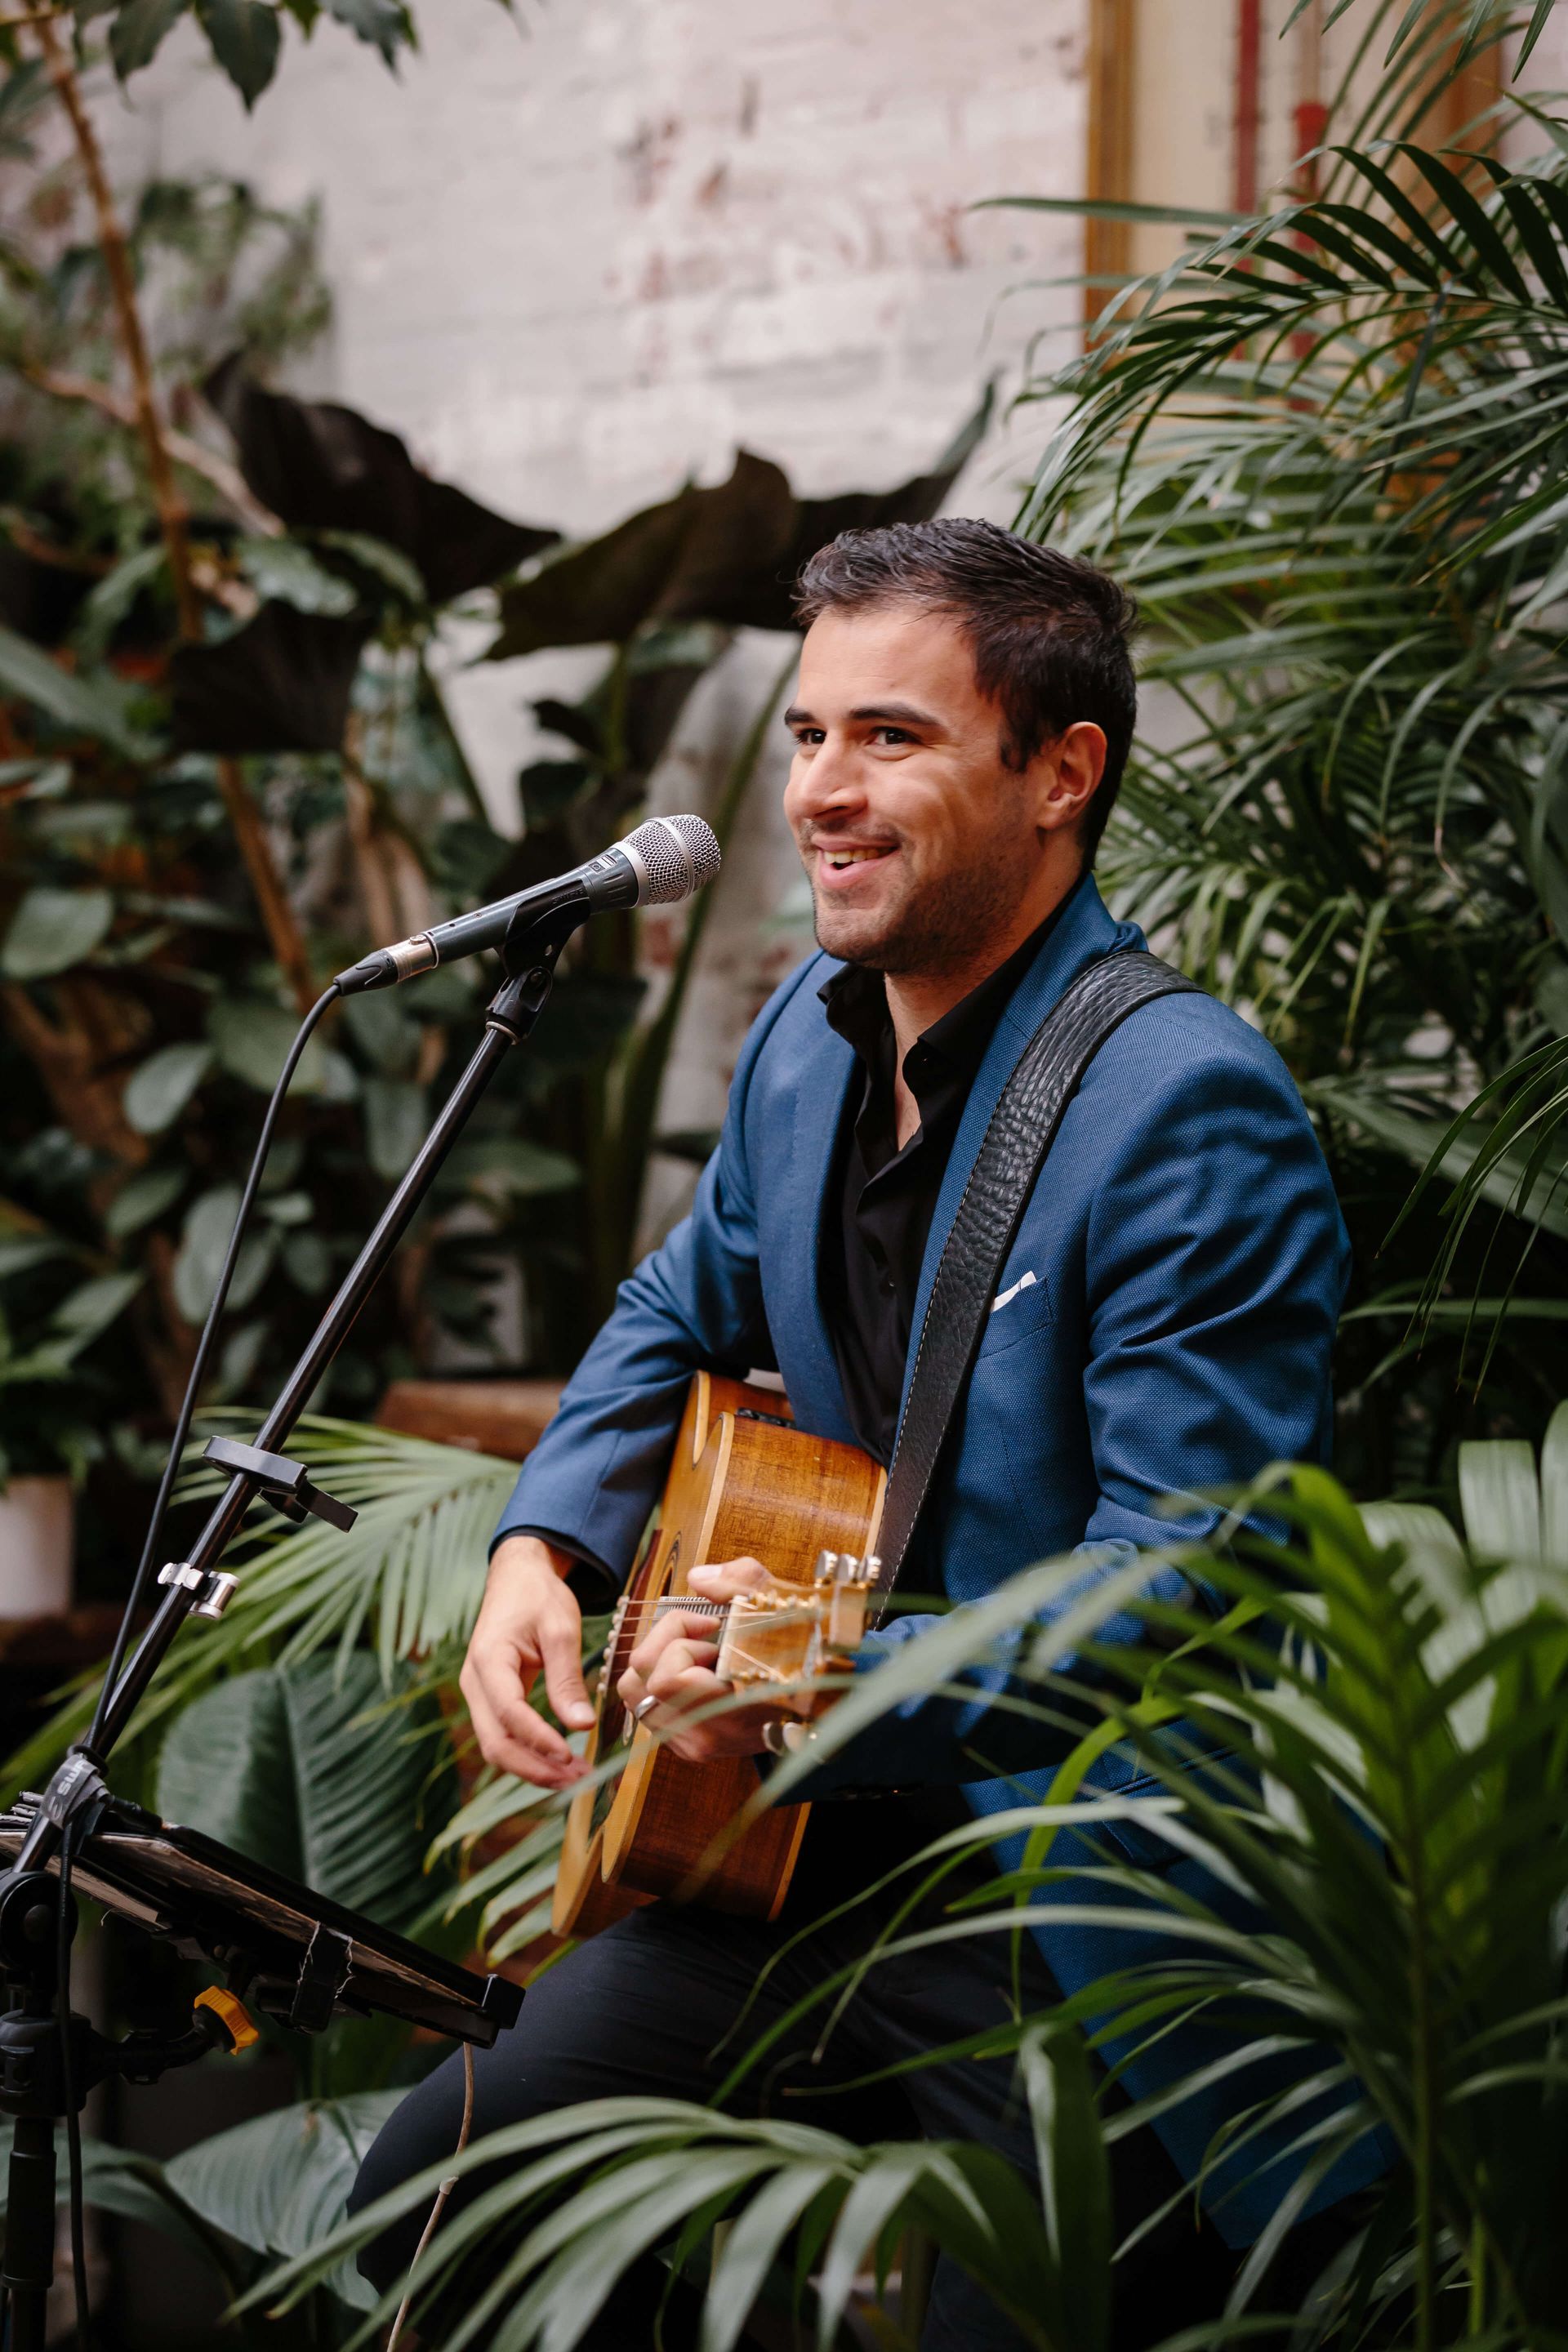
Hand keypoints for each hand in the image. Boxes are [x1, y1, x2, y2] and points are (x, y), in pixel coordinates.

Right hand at [460, 1535, 595, 1788]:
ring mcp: (479, 1694)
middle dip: (534, 1768)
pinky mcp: (490, 1700)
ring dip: (533, 1768)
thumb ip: (567, 1679)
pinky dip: (529, 1754)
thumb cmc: (538, 1597)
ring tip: (575, 1776)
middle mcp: (474, 1682)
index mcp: (488, 1659)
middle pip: (495, 1742)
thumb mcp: (561, 1630)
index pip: (508, 1712)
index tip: (570, 1755)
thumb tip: (582, 1726)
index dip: (538, 1739)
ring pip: (497, 1746)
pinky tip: (560, 1762)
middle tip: (578, 1779)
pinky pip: (503, 1736)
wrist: (517, 1578)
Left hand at [616, 1557, 784, 1763]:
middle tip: (703, 1639)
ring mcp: (693, 1745)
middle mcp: (703, 1734)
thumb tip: (698, 1578)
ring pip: (635, 1696)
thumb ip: (739, 1582)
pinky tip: (699, 1674)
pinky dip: (663, 1683)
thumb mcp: (781, 1604)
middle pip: (636, 1683)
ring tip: (699, 1658)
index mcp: (727, 1708)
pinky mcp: (688, 1748)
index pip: (665, 1677)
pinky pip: (649, 1709)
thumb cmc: (804, 1654)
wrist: (825, 1704)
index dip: (678, 1636)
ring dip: (659, 1665)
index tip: (711, 1625)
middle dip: (664, 1647)